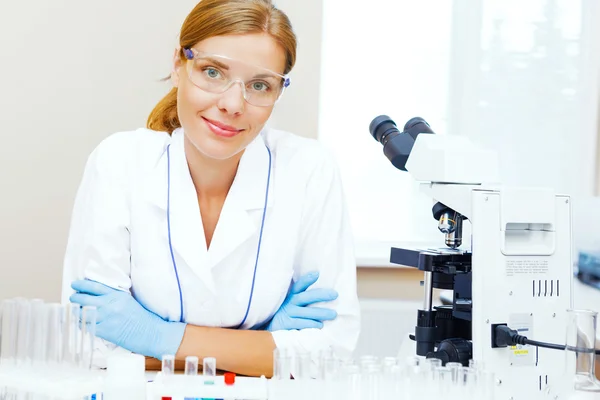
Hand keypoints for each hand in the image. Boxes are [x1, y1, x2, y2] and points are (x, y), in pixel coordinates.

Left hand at [70, 279, 185, 359]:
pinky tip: (81, 323)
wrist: (151, 332)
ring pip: (82, 313)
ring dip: (76, 312)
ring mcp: (107, 318)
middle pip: (85, 298)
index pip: (95, 286)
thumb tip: (98, 296)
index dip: (82, 285)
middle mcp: (110, 304)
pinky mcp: (105, 331)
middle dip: (75, 298)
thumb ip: (114, 297)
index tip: (75, 284)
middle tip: (72, 298)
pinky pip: (87, 326)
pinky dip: (81, 324)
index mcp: (117, 295)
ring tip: (74, 311)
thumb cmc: (143, 318)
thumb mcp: (129, 301)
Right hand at [266, 271, 337, 330]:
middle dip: (320, 295)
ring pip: (306, 312)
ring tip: (333, 314)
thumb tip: (322, 293)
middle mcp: (289, 303)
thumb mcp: (290, 305)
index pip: (299, 286)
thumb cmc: (284, 316)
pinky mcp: (285, 325)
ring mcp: (287, 314)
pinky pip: (300, 323)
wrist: (268, 330)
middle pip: (305, 297)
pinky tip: (320, 325)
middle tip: (335, 294)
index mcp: (290, 296)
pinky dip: (310, 324)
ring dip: (320, 313)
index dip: (307, 279)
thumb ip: (303, 300)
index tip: (317, 273)